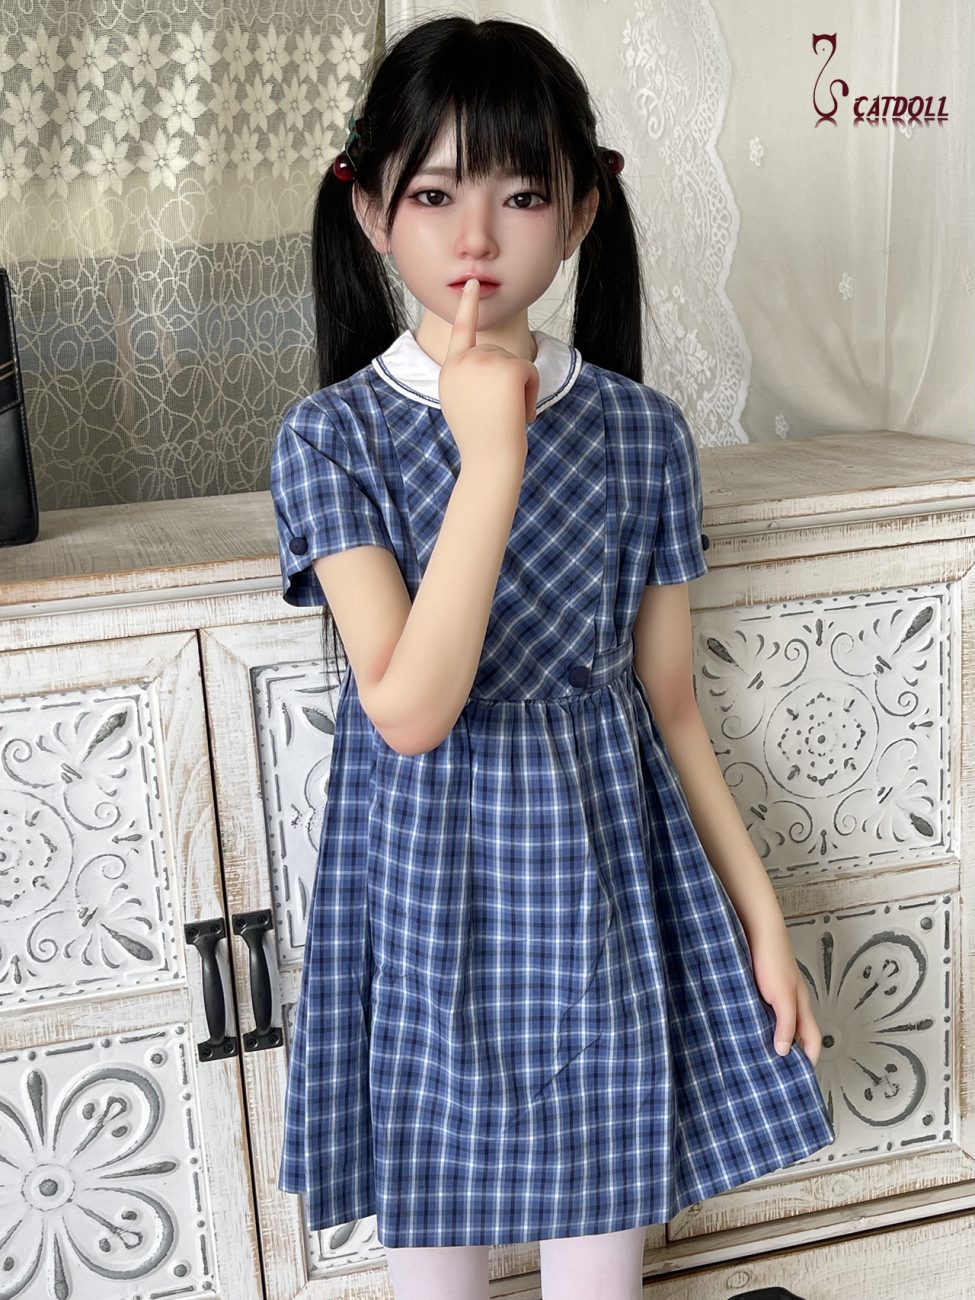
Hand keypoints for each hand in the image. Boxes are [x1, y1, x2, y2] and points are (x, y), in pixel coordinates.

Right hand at [438, 278, 538, 468]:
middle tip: (496, 411)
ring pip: (513, 361)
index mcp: (450, 369)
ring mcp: (485, 362)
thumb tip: (483, 360)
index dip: (467, 305)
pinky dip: (530, 392)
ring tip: (504, 413)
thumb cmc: (479, 439)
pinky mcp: (509, 368)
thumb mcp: (460, 402)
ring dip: (517, 387)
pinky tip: (518, 412)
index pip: (460, 330)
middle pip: (496, 352)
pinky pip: (528, 370)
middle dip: (504, 379)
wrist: (488, 459)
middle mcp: (463, 361)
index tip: (471, 283)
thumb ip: (467, 376)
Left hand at [746, 920, 822, 1067]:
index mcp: (801, 1005)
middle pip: (796, 1035)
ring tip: (755, 1058)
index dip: (808, 1061)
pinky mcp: (758, 987)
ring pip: (777, 1024)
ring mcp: (775, 994)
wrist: (755, 928)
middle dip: (789, 1055)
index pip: (812, 1042)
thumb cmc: (771, 959)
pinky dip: (757, 1025)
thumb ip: (785, 1024)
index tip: (799, 1082)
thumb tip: (784, 1052)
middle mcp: (791, 1002)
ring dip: (771, 1040)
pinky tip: (743, 1030)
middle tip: (774, 1076)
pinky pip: (761, 1012)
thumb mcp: (782, 996)